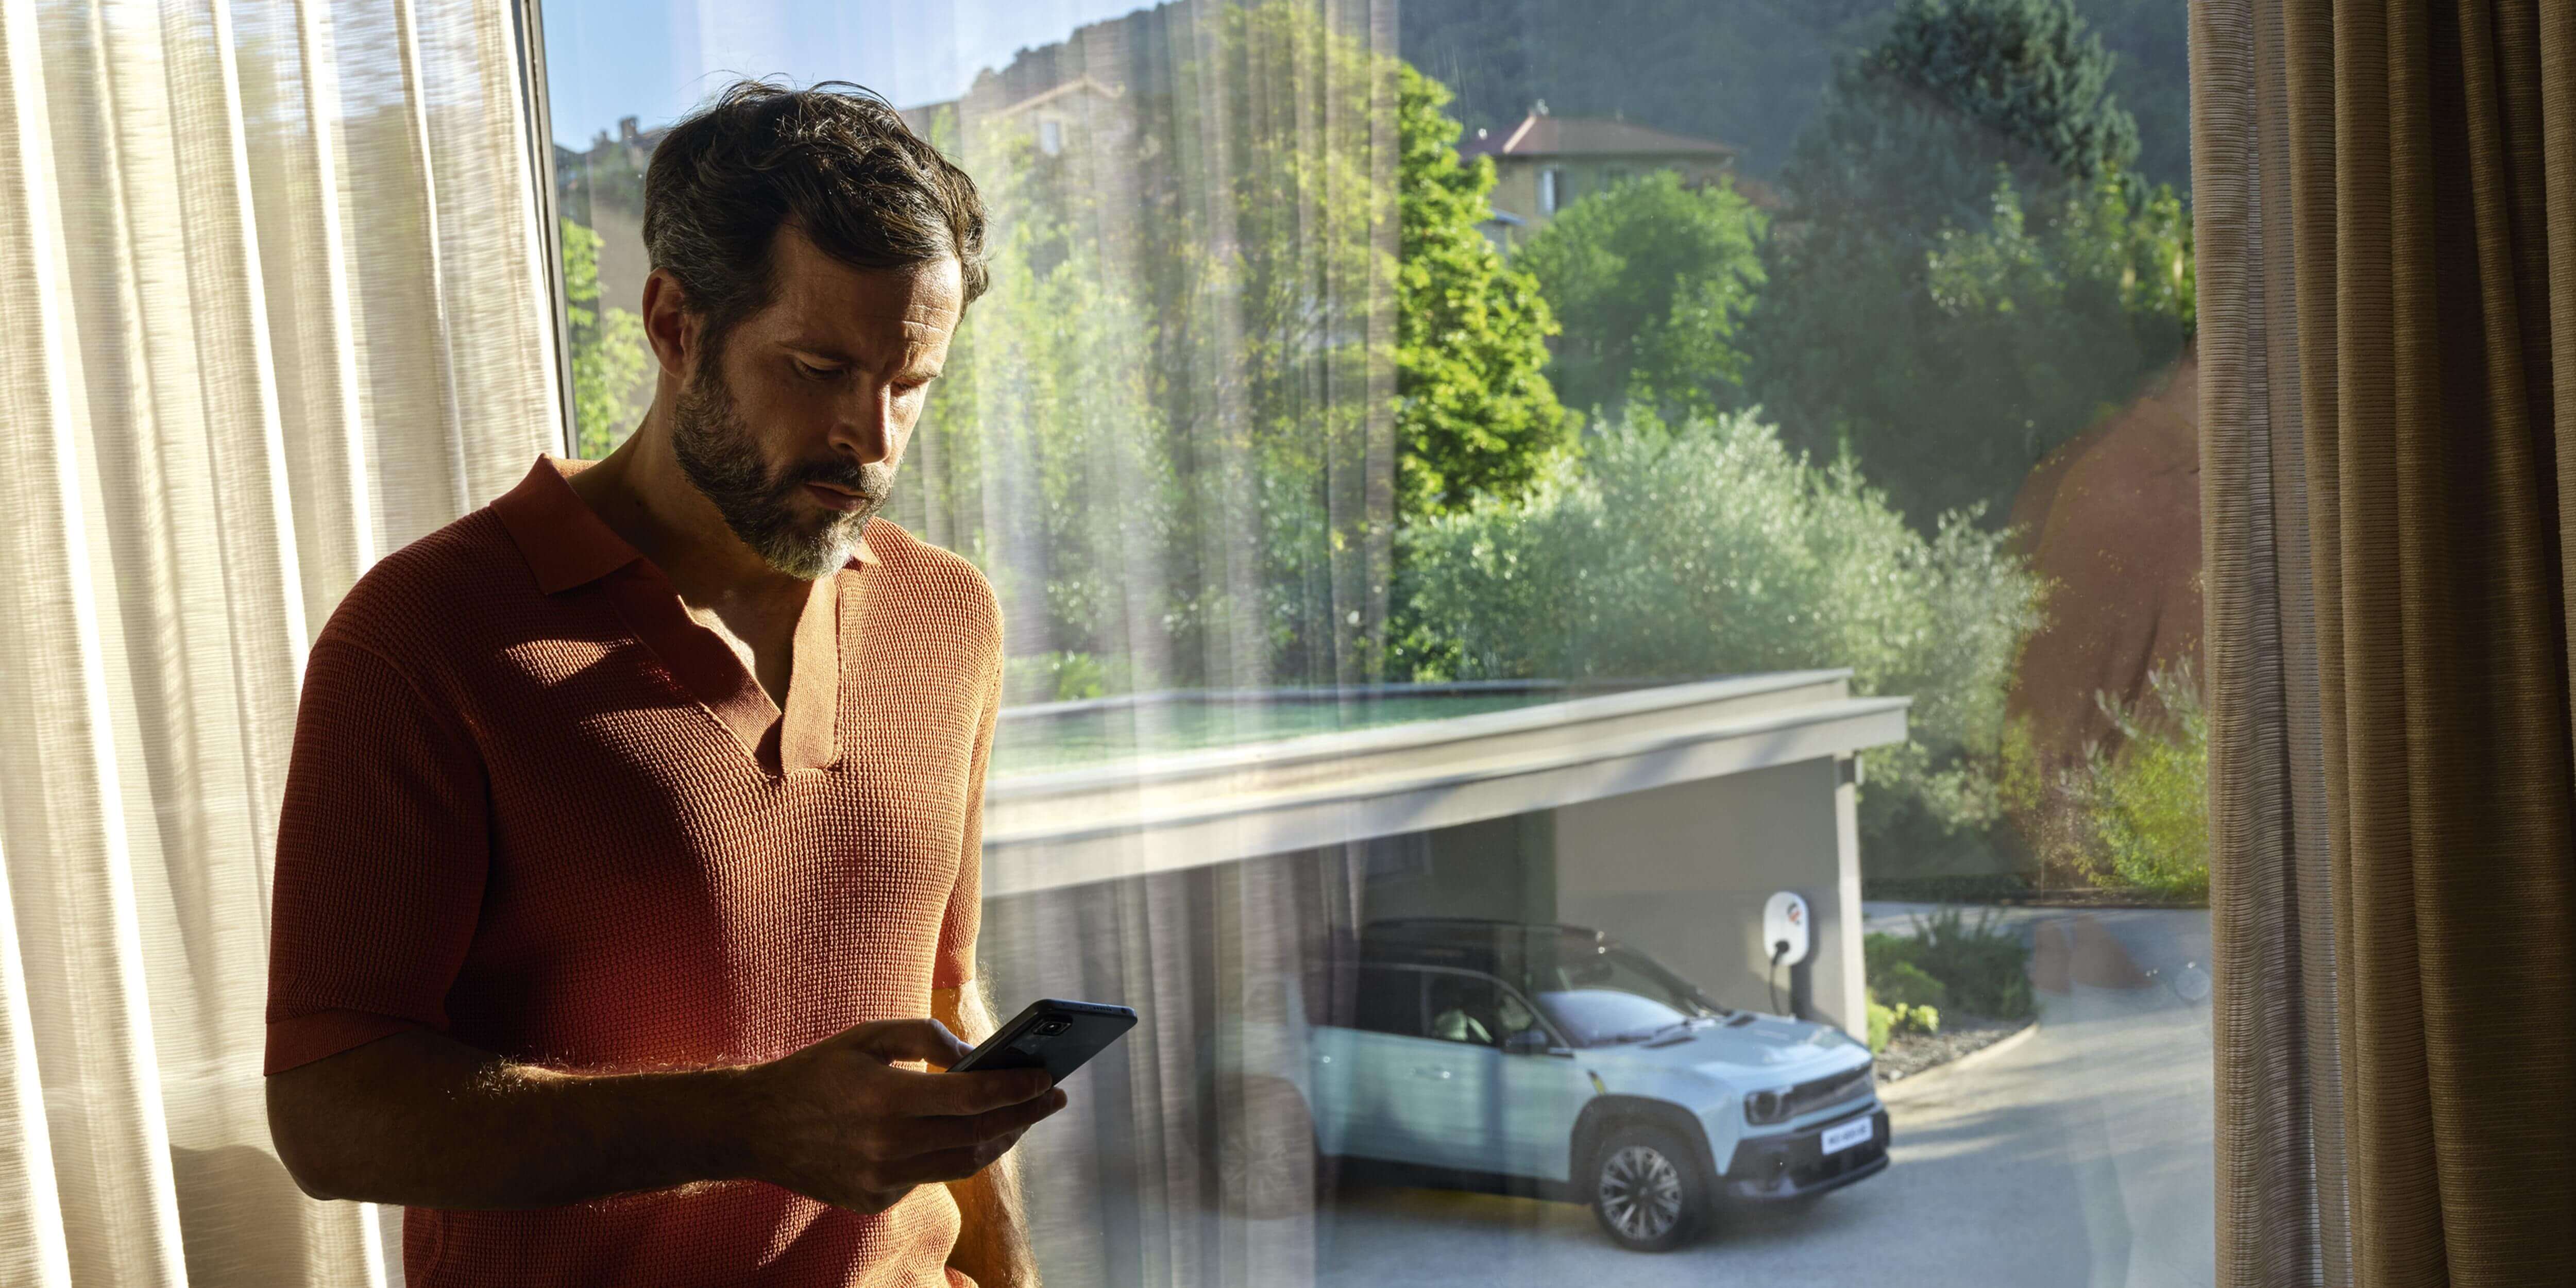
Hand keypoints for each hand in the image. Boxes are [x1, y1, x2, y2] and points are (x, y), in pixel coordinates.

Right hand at [741, 1018, 1067, 1213]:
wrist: (756, 1127)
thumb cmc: (817, 1072)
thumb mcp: (867, 1036)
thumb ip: (925, 1036)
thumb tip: (976, 1056)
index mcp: (886, 1099)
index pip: (973, 1098)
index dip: (1018, 1089)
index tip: (1049, 1079)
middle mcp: (887, 1146)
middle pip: (978, 1137)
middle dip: (1024, 1116)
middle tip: (1053, 1099)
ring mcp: (881, 1181)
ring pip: (962, 1166)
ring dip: (999, 1141)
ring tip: (1020, 1118)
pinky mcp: (875, 1201)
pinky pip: (929, 1177)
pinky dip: (951, 1155)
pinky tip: (961, 1134)